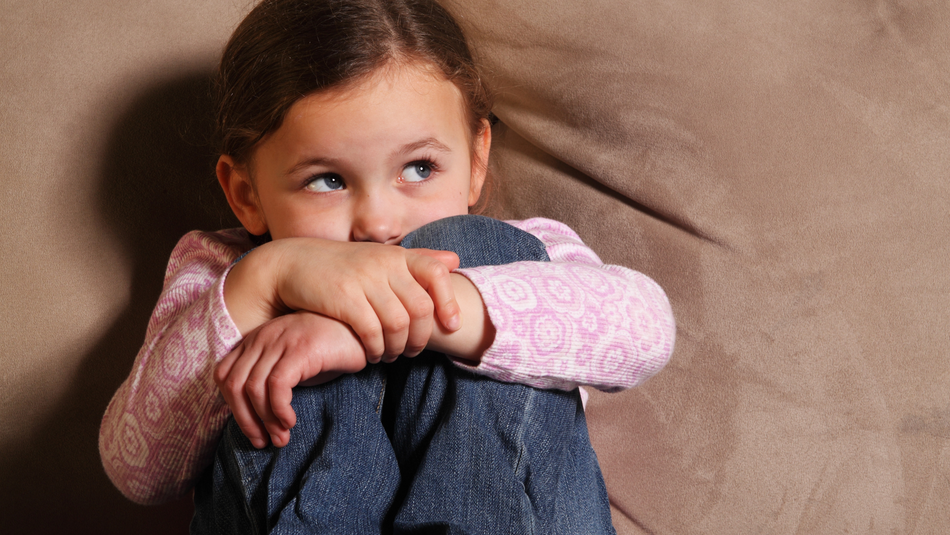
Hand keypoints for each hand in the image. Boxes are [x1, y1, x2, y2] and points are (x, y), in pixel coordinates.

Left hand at [214, 311, 365, 448]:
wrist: (364, 330)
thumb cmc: (332, 351)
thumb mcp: (295, 364)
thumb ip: (273, 380)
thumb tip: (258, 418)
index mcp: (257, 339)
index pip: (225, 375)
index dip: (233, 407)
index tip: (252, 430)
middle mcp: (264, 337)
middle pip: (233, 384)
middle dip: (245, 420)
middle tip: (263, 442)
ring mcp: (281, 340)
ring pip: (252, 387)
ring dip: (265, 420)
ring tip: (281, 437)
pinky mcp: (300, 349)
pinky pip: (277, 385)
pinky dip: (278, 409)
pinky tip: (290, 422)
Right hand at [229, 238, 461, 362]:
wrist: (293, 264)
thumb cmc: (343, 267)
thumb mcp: (380, 259)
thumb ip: (417, 261)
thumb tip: (455, 260)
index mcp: (396, 255)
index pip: (436, 273)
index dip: (449, 301)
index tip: (452, 325)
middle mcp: (383, 264)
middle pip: (421, 307)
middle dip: (422, 336)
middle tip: (413, 351)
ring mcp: (363, 280)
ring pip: (398, 324)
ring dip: (398, 348)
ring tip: (391, 355)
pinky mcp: (344, 299)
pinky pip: (372, 332)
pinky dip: (376, 349)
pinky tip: (372, 354)